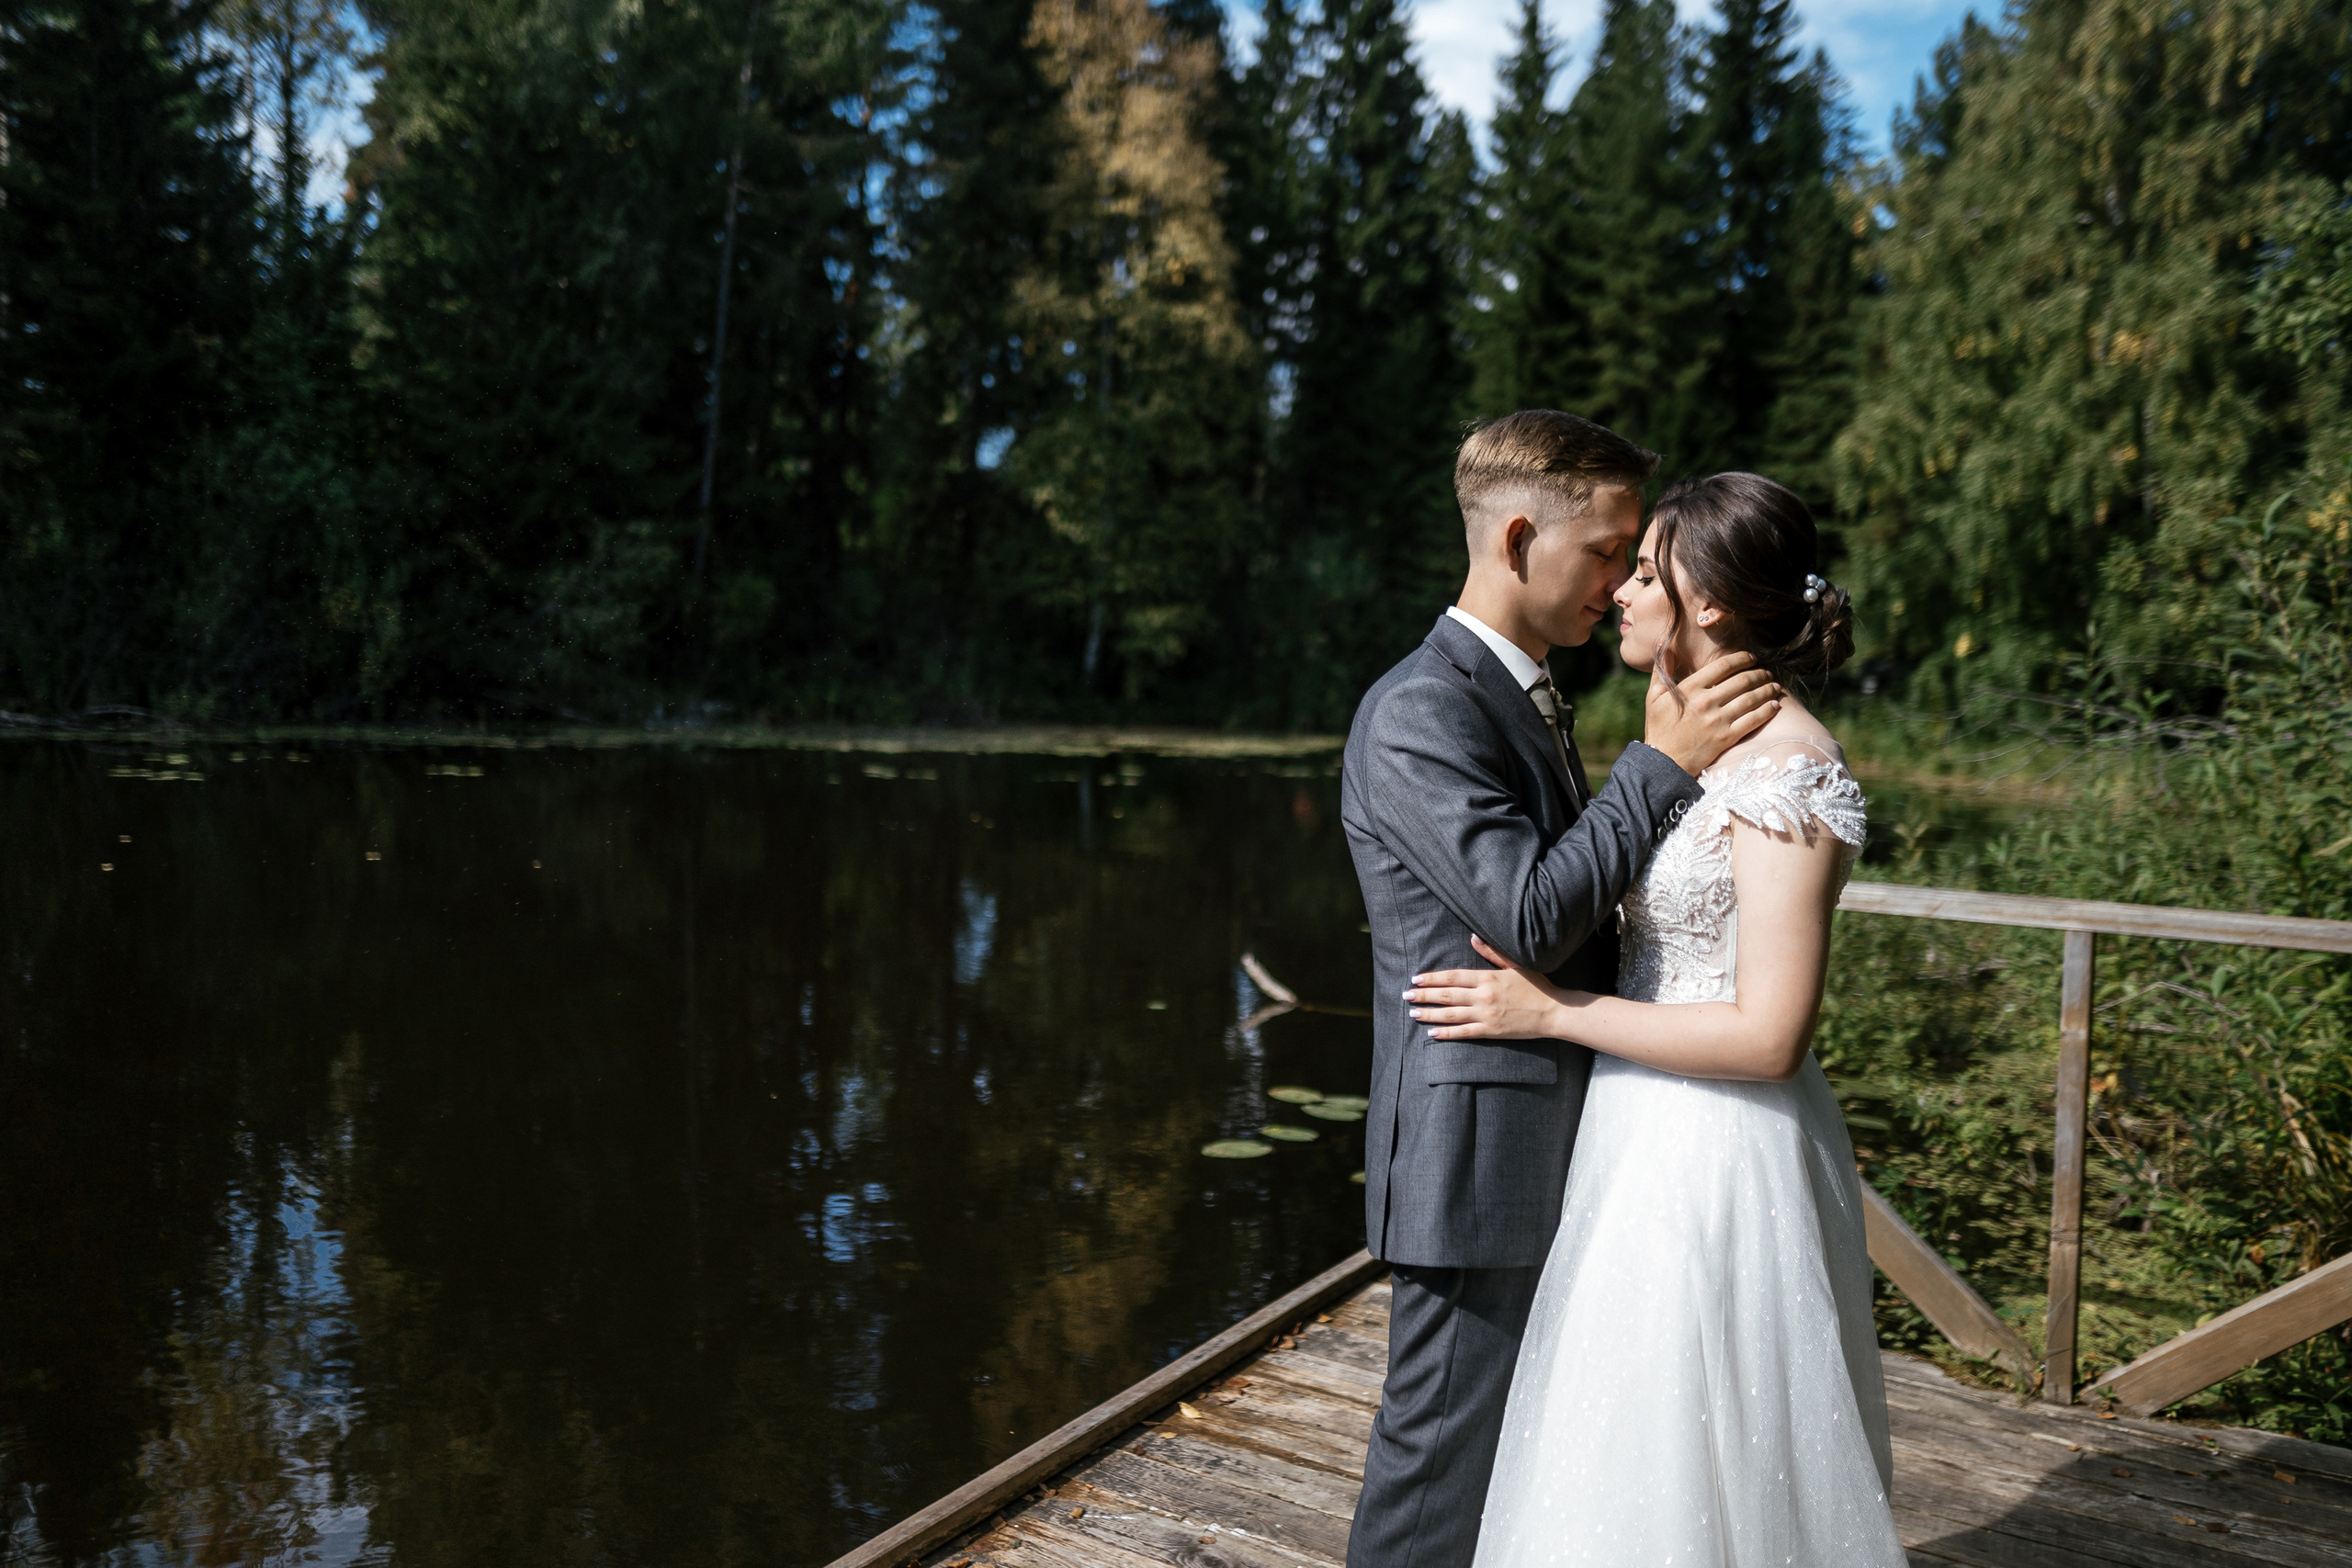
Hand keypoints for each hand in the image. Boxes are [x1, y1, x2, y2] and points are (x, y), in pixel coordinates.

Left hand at [1404, 935, 1570, 1040]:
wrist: (1554, 1011)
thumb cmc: (1536, 986)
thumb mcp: (1515, 964)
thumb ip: (1492, 952)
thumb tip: (1474, 937)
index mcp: (1487, 977)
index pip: (1452, 977)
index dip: (1432, 978)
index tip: (1416, 978)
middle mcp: (1483, 996)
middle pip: (1446, 995)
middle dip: (1424, 995)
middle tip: (1406, 995)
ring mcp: (1486, 1015)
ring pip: (1450, 1015)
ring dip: (1429, 1014)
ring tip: (1413, 1013)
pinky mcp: (1491, 1031)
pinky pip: (1464, 1033)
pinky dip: (1446, 1033)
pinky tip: (1432, 1034)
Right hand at [1645, 650, 1781, 775]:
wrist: (1663, 763)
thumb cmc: (1658, 729)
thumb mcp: (1653, 697)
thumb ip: (1661, 671)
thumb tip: (1663, 645)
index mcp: (1689, 688)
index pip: (1723, 666)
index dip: (1742, 658)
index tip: (1751, 657)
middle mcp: (1705, 701)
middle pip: (1741, 680)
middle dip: (1759, 674)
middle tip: (1767, 672)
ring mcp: (1717, 720)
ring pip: (1750, 699)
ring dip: (1767, 690)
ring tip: (1775, 686)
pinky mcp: (1726, 737)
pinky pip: (1752, 720)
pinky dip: (1767, 711)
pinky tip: (1775, 706)